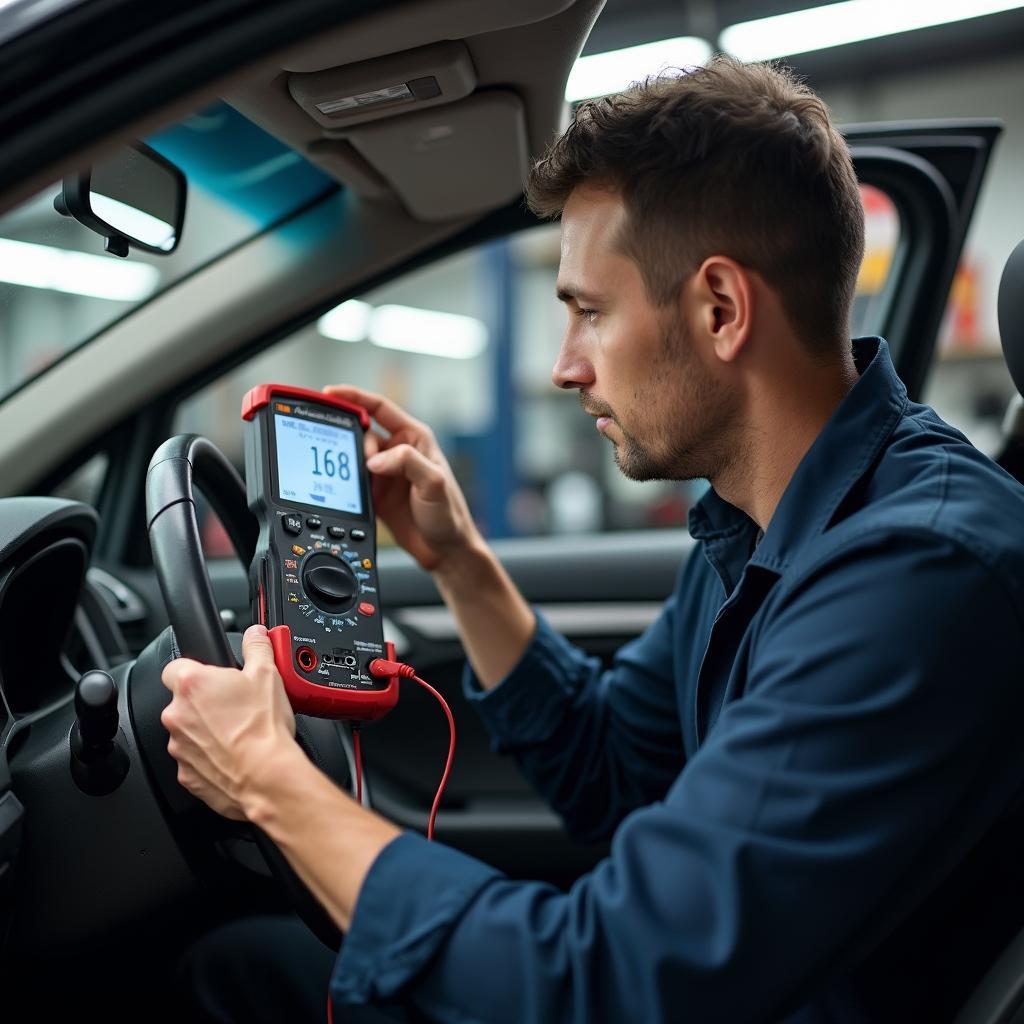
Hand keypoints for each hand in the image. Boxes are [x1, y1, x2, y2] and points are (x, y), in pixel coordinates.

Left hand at [160, 624, 296, 820]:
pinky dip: (209, 757)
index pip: (175, 666)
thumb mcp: (268, 674)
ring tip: (237, 733)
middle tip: (234, 706)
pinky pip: (194, 759)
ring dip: (205, 730)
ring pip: (187, 731)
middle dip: (204, 703)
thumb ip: (257, 647)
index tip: (211, 677)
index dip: (194, 670)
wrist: (266, 776)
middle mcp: (177, 714)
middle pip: (183, 701)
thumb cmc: (263, 728)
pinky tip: (233, 755)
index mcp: (192, 684)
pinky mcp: (185, 774)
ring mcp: (178, 746)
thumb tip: (255, 634)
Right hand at [323, 384, 481, 571]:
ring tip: (361, 483)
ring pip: (355, 457)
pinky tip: (350, 492)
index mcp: (414, 438)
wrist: (446, 550)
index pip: (379, 408)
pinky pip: (353, 480)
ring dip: (350, 466)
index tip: (330, 393)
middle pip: (363, 433)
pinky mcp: (376, 493)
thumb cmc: (449, 514)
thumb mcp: (434, 483)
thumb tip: (374, 459)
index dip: (354, 397)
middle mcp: (399, 452)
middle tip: (360, 463)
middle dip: (353, 441)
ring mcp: (386, 473)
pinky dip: (347, 483)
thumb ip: (407, 462)